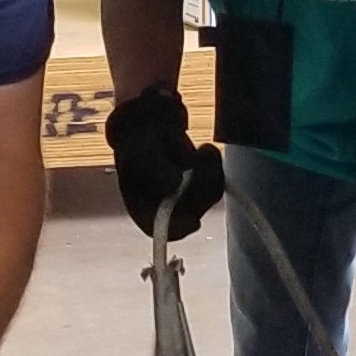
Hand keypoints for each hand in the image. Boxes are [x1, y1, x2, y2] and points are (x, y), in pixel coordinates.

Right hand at [106, 85, 226, 240]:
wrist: (151, 127)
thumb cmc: (138, 144)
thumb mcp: (138, 153)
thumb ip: (154, 170)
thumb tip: (174, 184)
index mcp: (143, 209)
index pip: (160, 228)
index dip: (178, 229)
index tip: (194, 221)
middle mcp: (166, 210)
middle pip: (190, 213)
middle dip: (199, 189)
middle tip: (197, 158)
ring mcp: (186, 199)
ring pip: (208, 198)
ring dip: (208, 173)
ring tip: (199, 150)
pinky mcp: (202, 186)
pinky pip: (217, 183)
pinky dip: (215, 165)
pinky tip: (204, 150)